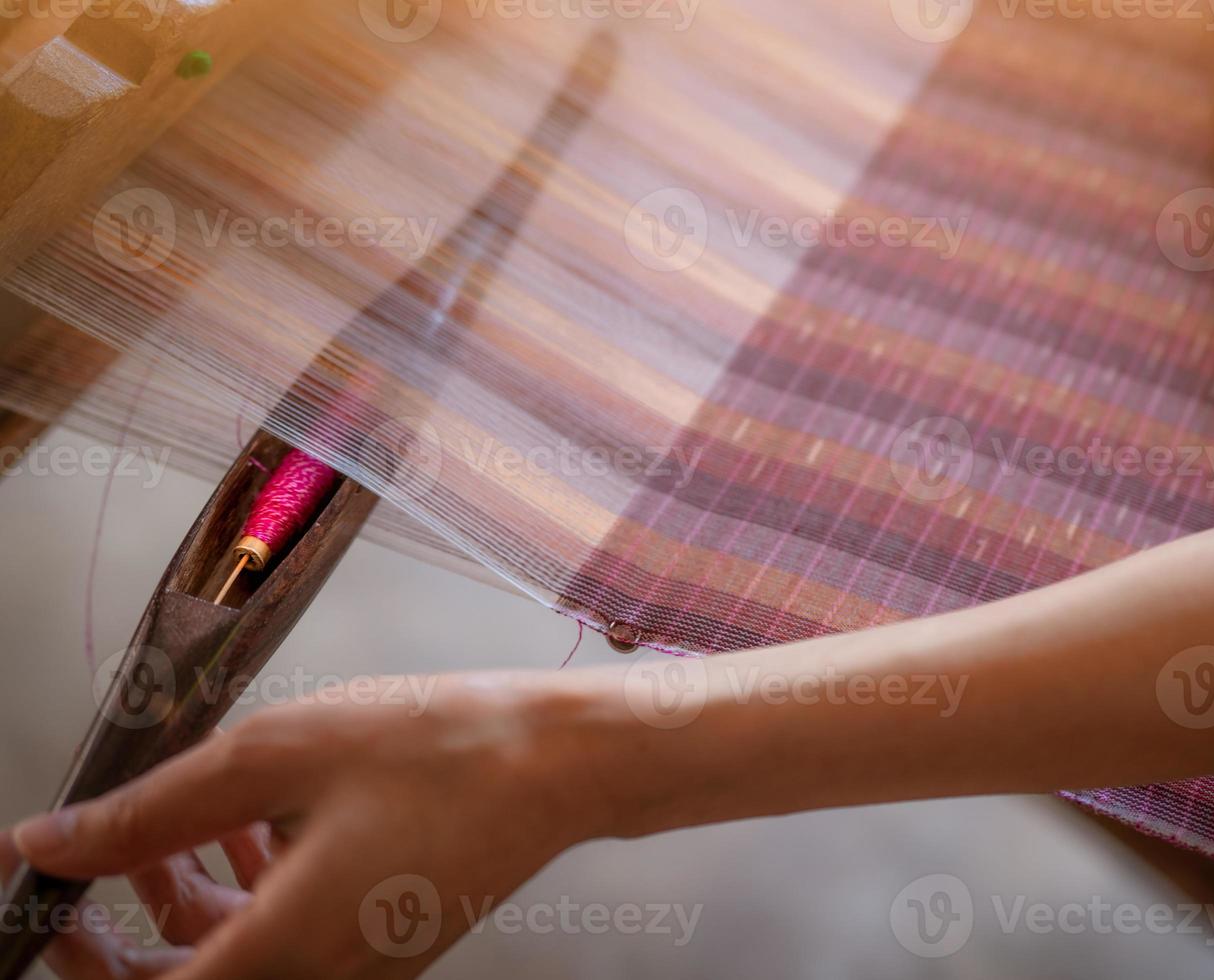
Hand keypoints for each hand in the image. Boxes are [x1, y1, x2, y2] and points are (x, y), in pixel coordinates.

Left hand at [8, 672, 613, 978]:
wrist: (561, 761)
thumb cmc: (440, 751)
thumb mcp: (274, 757)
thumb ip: (152, 811)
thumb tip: (52, 843)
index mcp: (283, 952)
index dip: (72, 960)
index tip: (41, 903)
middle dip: (122, 935)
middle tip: (91, 870)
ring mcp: (359, 968)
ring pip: (239, 960)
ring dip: (188, 901)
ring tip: (179, 823)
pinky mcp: (387, 943)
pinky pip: (292, 940)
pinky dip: (252, 892)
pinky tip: (255, 824)